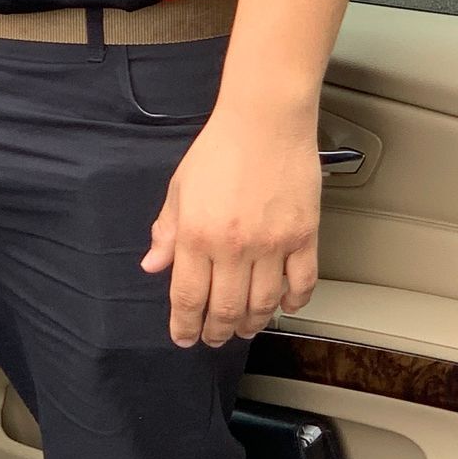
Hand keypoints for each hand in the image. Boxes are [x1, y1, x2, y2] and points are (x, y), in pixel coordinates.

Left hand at [141, 108, 320, 348]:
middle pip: (226, 309)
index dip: (185, 325)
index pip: (189, 297)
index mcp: (197, 235)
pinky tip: (284, 305)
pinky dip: (293, 301)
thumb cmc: (221, 148)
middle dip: (217, 331)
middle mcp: (234, 246)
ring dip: (253, 323)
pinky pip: (302, 283)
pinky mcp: (304, 236)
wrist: (265, 120)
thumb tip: (153, 265)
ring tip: (245, 328)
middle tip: (214, 338)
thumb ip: (167, 231)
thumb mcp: (180, 188)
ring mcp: (273, 244)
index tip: (184, 337)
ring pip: (263, 304)